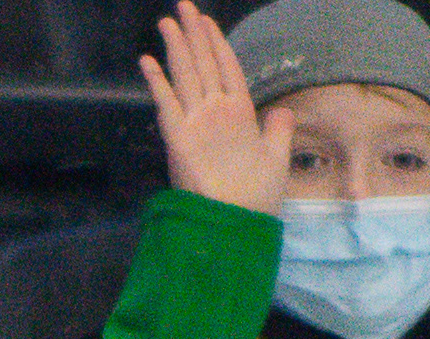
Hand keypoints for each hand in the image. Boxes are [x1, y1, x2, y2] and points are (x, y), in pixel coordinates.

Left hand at [139, 1, 294, 214]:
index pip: (229, 67)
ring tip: (167, 21)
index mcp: (244, 113)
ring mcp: (195, 121)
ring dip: (174, 45)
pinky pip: (164, 101)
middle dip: (193, 32)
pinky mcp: (175, 137)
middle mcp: (218, 109)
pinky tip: (146, 59)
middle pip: (203, 62)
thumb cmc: (255, 198)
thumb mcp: (276, 162)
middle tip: (183, 5)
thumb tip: (283, 111)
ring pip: (184, 74)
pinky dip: (154, 79)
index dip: (217, 43)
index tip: (207, 23)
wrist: (230, 225)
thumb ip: (278, 132)